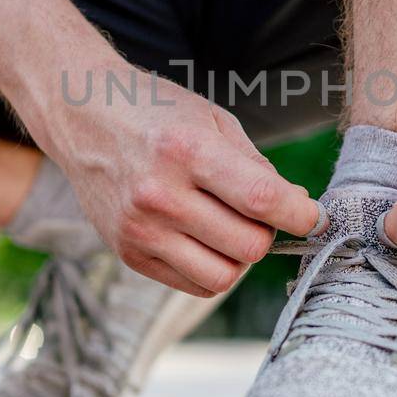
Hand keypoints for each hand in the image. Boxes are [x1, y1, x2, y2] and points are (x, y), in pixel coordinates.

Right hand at [45, 65, 321, 296]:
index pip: (262, 200)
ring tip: (231, 227)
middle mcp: (160, 195)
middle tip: (260, 213)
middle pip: (248, 246)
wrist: (81, 115)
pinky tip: (204, 237)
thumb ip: (257, 167)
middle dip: (268, 233)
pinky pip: (193, 284)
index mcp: (187, 150)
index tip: (315, 217)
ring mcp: (139, 229)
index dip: (302, 215)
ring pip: (223, 276)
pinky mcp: (128, 253)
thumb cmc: (155, 112)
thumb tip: (299, 209)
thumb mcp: (212, 120)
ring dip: (240, 257)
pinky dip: (211, 267)